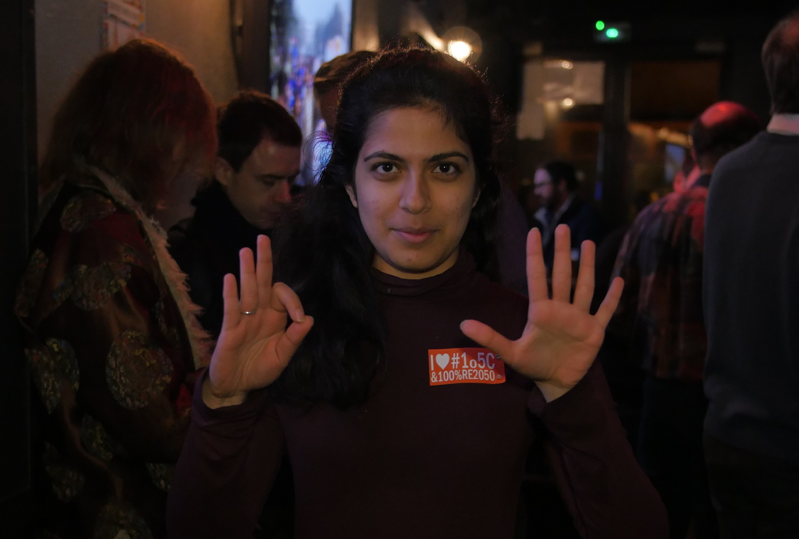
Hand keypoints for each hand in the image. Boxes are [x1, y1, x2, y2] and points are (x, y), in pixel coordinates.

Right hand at [203, 235, 313, 407]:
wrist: (237, 387)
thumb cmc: (260, 369)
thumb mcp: (283, 356)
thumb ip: (295, 338)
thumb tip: (309, 319)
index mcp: (274, 318)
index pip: (282, 296)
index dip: (293, 301)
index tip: (298, 319)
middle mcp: (259, 313)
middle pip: (262, 282)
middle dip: (264, 261)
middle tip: (262, 239)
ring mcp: (243, 319)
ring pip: (246, 290)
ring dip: (247, 271)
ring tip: (246, 251)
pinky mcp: (229, 330)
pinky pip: (231, 309)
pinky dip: (231, 294)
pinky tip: (231, 278)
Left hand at [461, 225, 622, 401]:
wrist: (556, 383)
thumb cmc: (533, 365)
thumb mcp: (510, 352)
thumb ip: (489, 338)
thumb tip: (463, 324)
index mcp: (541, 311)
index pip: (537, 276)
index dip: (535, 254)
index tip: (534, 231)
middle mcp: (561, 309)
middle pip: (562, 275)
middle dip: (562, 252)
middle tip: (563, 227)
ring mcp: (579, 318)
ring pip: (585, 286)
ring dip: (587, 266)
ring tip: (587, 243)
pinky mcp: (594, 331)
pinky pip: (605, 311)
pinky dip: (612, 298)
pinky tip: (618, 280)